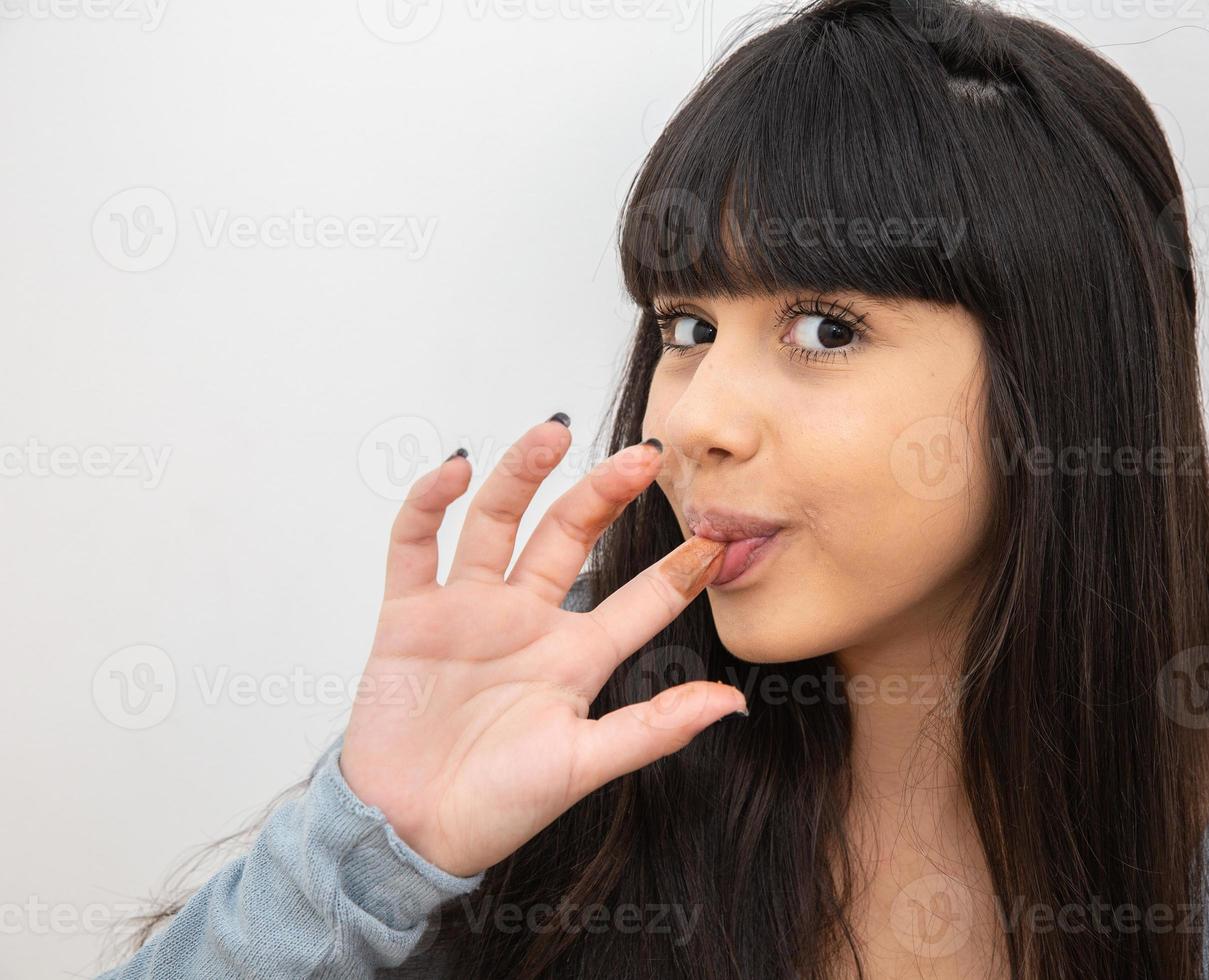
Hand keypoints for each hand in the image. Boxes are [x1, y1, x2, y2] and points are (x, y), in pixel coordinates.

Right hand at [338, 417, 743, 876]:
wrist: (405, 832)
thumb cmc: (497, 808)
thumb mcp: (584, 765)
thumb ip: (653, 728)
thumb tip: (732, 705)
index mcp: (576, 656)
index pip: (639, 599)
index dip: (678, 570)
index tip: (716, 536)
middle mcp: (527, 621)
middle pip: (569, 536)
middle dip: (604, 493)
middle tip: (644, 455)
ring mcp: (467, 611)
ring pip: (498, 523)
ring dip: (522, 475)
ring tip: (552, 431)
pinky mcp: (409, 615)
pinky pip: (416, 545)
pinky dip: (429, 505)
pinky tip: (456, 470)